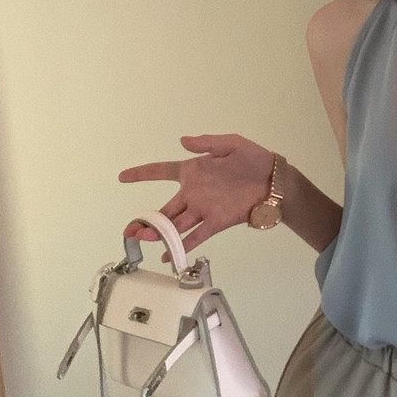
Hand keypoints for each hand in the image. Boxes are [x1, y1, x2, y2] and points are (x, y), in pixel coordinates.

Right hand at [118, 134, 274, 261]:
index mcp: (194, 171)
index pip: (162, 171)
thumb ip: (206, 143)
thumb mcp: (231, 144)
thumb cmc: (254, 160)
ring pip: (175, 224)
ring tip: (142, 240)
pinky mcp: (216, 222)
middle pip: (164, 208)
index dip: (142, 173)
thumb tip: (182, 140)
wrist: (274, 182)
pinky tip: (167, 255)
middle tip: (130, 230)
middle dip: (145, 219)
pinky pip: (195, 236)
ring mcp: (203, 209)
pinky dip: (181, 246)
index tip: (122, 177)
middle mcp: (194, 192)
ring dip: (158, 233)